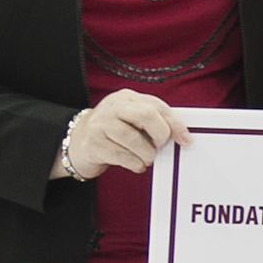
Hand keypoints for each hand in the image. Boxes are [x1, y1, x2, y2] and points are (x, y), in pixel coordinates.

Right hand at [60, 87, 185, 176]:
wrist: (77, 141)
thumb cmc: (113, 132)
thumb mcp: (132, 120)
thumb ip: (154, 121)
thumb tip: (182, 136)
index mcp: (127, 97)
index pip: (157, 106)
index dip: (175, 124)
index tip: (186, 140)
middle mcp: (113, 106)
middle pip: (146, 116)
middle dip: (160, 135)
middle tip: (159, 147)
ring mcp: (101, 124)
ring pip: (134, 139)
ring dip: (146, 154)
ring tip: (146, 159)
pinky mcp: (93, 143)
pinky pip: (122, 156)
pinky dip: (135, 164)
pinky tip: (136, 165)